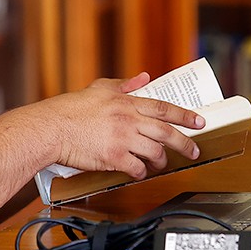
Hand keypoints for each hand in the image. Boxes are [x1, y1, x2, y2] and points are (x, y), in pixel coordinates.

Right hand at [35, 73, 205, 179]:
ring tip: (159, 164)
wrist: (51, 128)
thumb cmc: (70, 109)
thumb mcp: (99, 88)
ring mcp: (122, 139)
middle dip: (184, 144)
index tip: (199, 122)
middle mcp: (128, 120)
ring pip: (155, 153)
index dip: (185, 116)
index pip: (164, 108)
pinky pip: (137, 169)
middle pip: (166, 133)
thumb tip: (144, 77)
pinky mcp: (113, 158)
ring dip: (160, 161)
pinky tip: (138, 171)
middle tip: (194, 152)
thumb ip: (124, 84)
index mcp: (127, 102)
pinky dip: (141, 172)